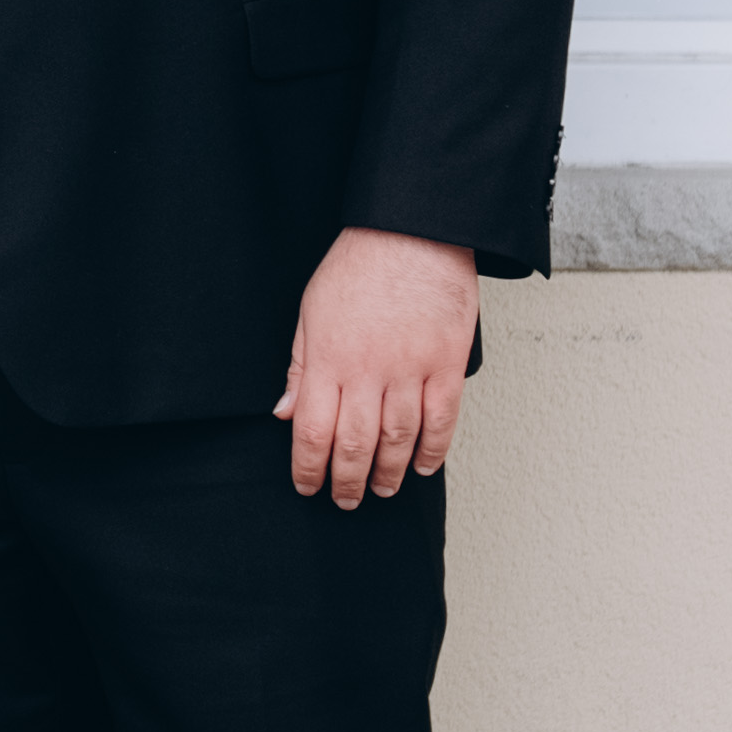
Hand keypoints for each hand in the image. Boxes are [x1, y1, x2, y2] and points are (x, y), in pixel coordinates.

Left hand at [279, 228, 476, 508]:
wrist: (412, 231)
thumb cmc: (358, 266)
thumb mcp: (311, 312)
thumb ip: (300, 368)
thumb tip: (284, 414)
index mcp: (329, 359)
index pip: (313, 431)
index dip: (308, 468)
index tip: (308, 486)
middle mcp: (369, 371)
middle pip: (355, 445)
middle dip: (346, 482)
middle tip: (345, 500)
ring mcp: (411, 369)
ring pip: (400, 440)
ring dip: (389, 473)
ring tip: (382, 488)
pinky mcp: (447, 364)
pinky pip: (442, 420)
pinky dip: (434, 450)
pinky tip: (424, 466)